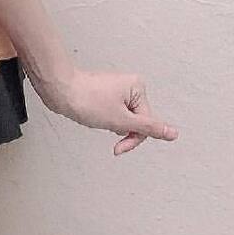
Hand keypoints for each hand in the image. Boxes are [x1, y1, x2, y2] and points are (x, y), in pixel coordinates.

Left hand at [33, 66, 178, 155]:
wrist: (59, 89)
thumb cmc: (86, 99)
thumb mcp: (120, 120)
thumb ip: (148, 128)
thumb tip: (174, 133)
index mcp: (138, 87)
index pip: (146, 124)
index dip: (133, 138)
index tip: (119, 148)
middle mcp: (130, 86)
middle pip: (137, 121)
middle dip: (122, 131)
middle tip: (107, 130)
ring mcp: (118, 90)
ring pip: (124, 120)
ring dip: (113, 126)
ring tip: (97, 118)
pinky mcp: (106, 94)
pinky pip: (114, 115)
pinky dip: (106, 120)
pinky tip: (95, 116)